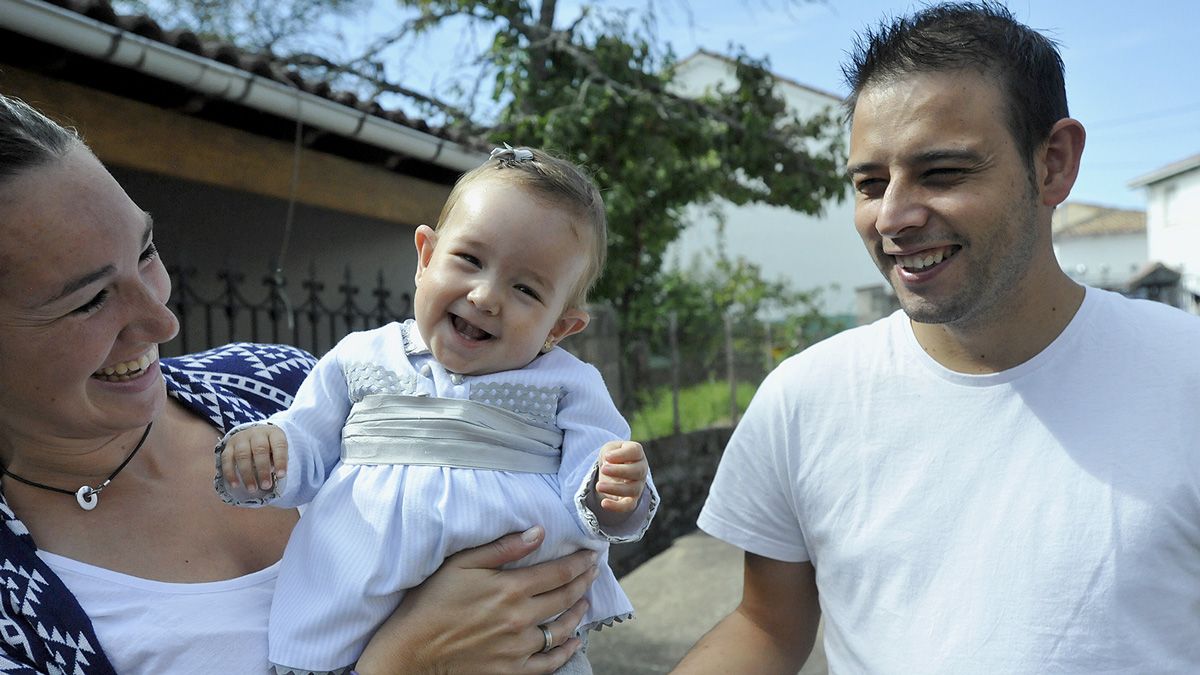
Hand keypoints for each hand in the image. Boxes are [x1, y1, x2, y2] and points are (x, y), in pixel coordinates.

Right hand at [220, 425, 286, 492]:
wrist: (253, 435)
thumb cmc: (270, 447)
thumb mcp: (278, 451)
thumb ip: (277, 461)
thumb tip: (276, 476)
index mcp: (273, 433)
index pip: (279, 445)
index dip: (280, 460)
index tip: (281, 476)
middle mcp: (256, 433)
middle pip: (259, 449)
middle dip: (263, 469)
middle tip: (266, 485)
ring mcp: (241, 438)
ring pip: (242, 455)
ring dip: (247, 474)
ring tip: (252, 489)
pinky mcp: (228, 446)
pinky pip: (227, 459)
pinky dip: (230, 473)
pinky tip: (235, 485)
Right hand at [354, 526, 598, 674]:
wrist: (412, 650)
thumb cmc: (432, 601)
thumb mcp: (462, 564)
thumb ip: (503, 548)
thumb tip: (538, 533)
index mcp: (510, 589)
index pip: (559, 572)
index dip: (580, 562)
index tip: (592, 554)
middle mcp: (520, 618)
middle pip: (566, 597)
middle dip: (584, 582)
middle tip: (594, 571)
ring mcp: (518, 648)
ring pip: (562, 630)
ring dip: (579, 614)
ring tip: (585, 602)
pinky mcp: (512, 671)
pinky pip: (549, 663)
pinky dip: (566, 652)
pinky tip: (573, 642)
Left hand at [595, 440, 647, 512]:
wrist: (612, 470)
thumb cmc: (612, 456)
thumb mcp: (609, 449)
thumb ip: (609, 452)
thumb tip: (608, 463)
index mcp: (637, 453)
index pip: (635, 451)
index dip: (621, 454)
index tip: (607, 457)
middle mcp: (641, 469)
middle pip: (637, 471)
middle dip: (619, 471)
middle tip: (603, 469)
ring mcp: (638, 485)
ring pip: (632, 489)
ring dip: (615, 488)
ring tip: (598, 486)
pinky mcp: (632, 499)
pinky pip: (628, 506)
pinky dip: (617, 507)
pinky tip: (604, 503)